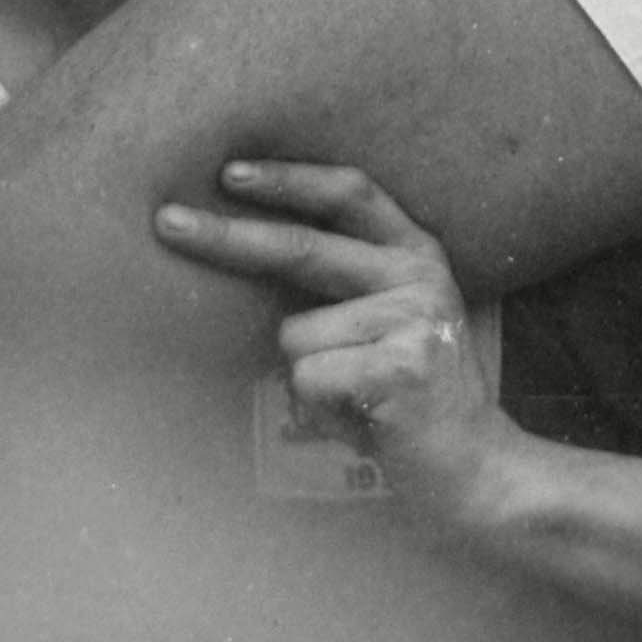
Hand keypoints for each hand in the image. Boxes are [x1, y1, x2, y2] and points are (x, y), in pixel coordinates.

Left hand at [154, 157, 496, 519]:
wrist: (476, 468)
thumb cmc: (410, 396)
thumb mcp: (393, 319)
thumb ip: (346, 283)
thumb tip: (250, 251)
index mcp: (415, 252)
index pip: (349, 192)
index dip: (288, 179)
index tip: (229, 173)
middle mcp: (418, 273)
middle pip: (303, 246)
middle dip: (227, 235)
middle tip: (165, 222)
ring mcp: (414, 317)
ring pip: (295, 334)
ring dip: (306, 376)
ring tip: (352, 400)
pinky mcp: (401, 366)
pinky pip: (308, 379)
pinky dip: (319, 410)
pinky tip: (362, 421)